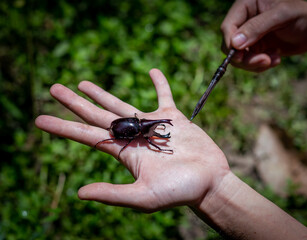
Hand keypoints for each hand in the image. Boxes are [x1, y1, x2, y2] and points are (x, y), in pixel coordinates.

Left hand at [35, 69, 229, 211]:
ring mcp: (152, 126)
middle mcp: (134, 137)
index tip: (40, 119)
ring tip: (83, 83)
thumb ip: (113, 194)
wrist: (209, 182)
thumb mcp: (144, 197)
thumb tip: (80, 193)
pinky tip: (152, 71)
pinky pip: (164, 95)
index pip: (87, 135)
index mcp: (124, 152)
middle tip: (55, 88)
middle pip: (98, 114)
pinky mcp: (173, 118)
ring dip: (102, 93)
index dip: (64, 127)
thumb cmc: (179, 192)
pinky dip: (160, 83)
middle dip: (76, 102)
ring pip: (122, 104)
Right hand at [221, 0, 306, 71]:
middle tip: (264, 61)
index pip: (228, 25)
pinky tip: (276, 59)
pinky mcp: (255, 48)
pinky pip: (249, 62)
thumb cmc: (301, 15)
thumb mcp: (281, 16)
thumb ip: (257, 27)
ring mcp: (248, 36)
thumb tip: (235, 43)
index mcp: (246, 5)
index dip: (230, 41)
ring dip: (254, 63)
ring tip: (273, 60)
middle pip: (230, 44)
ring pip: (238, 56)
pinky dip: (261, 65)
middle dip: (245, 57)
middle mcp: (244, 20)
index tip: (240, 55)